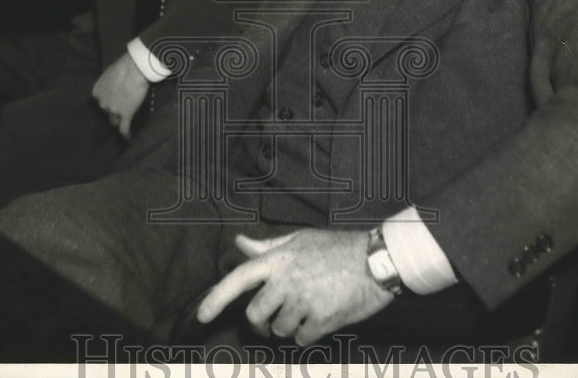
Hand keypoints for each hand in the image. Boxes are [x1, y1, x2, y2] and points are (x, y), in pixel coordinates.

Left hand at [92, 51, 149, 138]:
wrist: (134, 68)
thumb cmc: (124, 66)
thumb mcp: (109, 73)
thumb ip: (108, 83)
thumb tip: (115, 86)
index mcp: (96, 92)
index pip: (101, 102)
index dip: (108, 102)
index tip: (114, 101)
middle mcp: (102, 103)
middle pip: (107, 112)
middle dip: (113, 110)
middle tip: (122, 106)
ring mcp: (113, 110)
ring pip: (114, 121)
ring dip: (119, 120)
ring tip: (124, 123)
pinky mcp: (125, 114)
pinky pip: (124, 129)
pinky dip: (126, 135)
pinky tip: (128, 139)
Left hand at [197, 229, 393, 345]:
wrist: (376, 260)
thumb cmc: (337, 247)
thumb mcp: (300, 239)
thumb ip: (267, 247)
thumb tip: (240, 243)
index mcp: (278, 260)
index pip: (238, 280)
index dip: (216, 299)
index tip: (201, 316)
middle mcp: (286, 281)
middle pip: (255, 315)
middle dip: (264, 319)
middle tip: (278, 312)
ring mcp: (303, 302)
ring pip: (279, 329)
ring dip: (289, 325)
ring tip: (308, 307)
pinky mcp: (321, 320)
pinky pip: (301, 339)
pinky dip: (307, 334)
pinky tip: (320, 318)